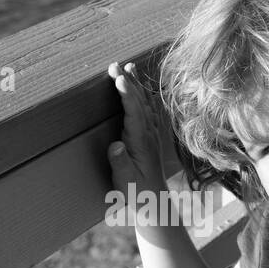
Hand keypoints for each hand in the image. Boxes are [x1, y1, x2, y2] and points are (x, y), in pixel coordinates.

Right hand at [106, 60, 168, 196]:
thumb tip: (115, 146)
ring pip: (145, 104)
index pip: (134, 112)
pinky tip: (143, 90)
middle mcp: (148, 134)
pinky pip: (149, 111)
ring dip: (136, 85)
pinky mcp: (151, 138)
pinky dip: (144, 97)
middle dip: (127, 82)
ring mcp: (152, 135)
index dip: (127, 94)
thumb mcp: (124, 182)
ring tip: (130, 67)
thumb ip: (120, 163)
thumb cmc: (136, 193)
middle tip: (114, 65)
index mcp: (141, 142)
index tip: (118, 77)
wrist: (154, 203)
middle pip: (139, 102)